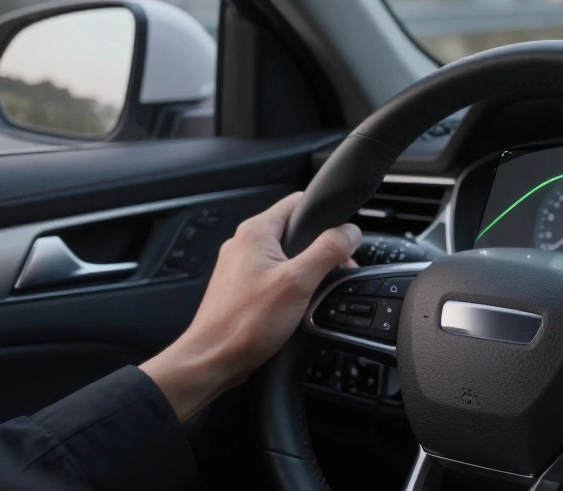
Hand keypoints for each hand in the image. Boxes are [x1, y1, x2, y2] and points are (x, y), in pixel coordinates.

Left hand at [140, 192, 359, 420]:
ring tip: (313, 294)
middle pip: (296, 231)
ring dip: (306, 271)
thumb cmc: (245, 323)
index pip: (299, 202)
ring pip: (286, 256)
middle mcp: (244, 244)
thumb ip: (327, 250)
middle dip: (320, 249)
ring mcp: (240, 266)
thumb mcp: (298, 282)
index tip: (342, 237)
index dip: (326, 216)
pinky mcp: (240, 287)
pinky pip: (274, 276)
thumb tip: (350, 232)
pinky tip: (296, 307)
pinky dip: (290, 286)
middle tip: (334, 272)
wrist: (212, 360)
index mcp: (256, 232)